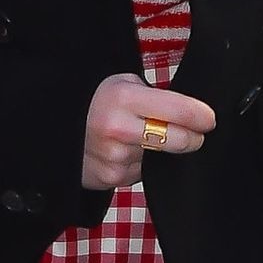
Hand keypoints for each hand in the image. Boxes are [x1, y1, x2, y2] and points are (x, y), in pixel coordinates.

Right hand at [82, 72, 216, 190]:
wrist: (54, 127)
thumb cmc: (96, 100)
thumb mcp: (122, 84)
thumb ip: (155, 97)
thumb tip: (192, 113)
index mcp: (124, 99)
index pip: (181, 112)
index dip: (202, 117)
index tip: (209, 120)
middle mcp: (119, 130)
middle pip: (180, 141)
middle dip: (192, 138)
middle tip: (193, 133)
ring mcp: (116, 158)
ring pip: (163, 159)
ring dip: (161, 152)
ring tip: (142, 137)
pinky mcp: (113, 178)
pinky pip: (144, 173)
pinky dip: (143, 164)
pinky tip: (126, 152)